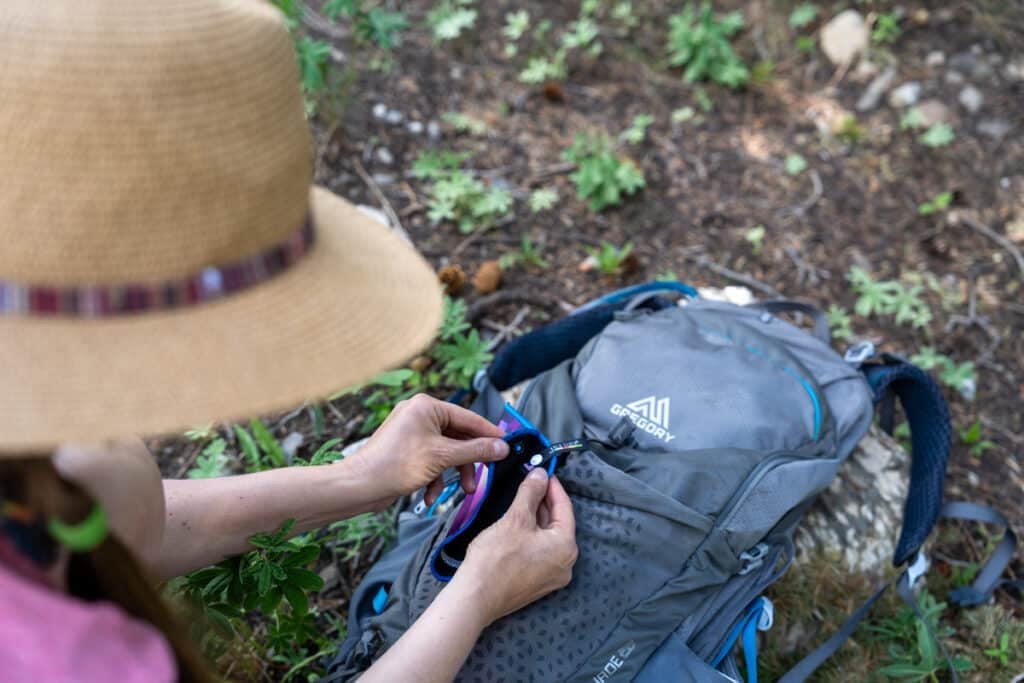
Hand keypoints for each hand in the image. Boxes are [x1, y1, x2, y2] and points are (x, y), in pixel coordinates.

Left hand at [347, 394, 509, 503]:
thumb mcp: (443, 457)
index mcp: (427, 406)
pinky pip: (432, 460)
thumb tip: (502, 447)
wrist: (360, 486)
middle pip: (459, 437)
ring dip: (454, 474)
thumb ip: (475, 450)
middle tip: (482, 477)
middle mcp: (420, 415)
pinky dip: (435, 478)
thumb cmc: (395, 465)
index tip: (507, 445)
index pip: (469, 417)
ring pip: (446, 452)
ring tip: (462, 491)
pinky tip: (429, 495)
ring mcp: (412, 433)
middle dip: (468, 462)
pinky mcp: (407, 450)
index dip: (489, 434)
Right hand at [453, 468, 577, 625]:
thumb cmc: (496, 558)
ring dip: (536, 518)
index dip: (553, 486)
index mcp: (566, 547)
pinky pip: (540, 552)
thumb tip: (539, 474)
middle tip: (531, 483)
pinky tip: (518, 525)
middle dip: (544, 502)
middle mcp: (566, 564)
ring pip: (548, 538)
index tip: (543, 471)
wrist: (475, 597)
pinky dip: (532, 536)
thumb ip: (531, 492)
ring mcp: (552, 576)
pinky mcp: (537, 583)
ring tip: (522, 500)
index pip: (565, 507)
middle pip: (558, 523)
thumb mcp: (515, 518)